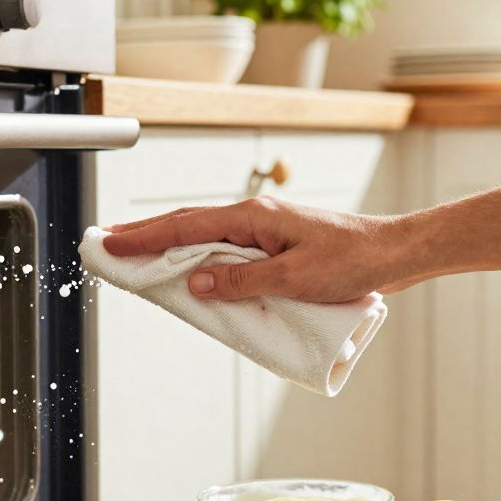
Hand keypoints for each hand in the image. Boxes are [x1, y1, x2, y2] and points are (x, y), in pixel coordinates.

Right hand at [102, 196, 408, 301]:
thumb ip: (243, 282)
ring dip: (170, 245)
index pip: (186, 226)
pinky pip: (225, 250)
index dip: (145, 237)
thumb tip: (198, 283)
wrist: (393, 254)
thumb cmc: (353, 260)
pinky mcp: (274, 245)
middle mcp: (254, 218)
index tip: (111, 244)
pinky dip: (199, 256)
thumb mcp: (294, 277)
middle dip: (146, 236)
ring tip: (137, 256)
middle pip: (187, 224)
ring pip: (204, 236)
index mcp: (253, 217)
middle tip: (108, 246)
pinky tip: (189, 269)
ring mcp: (263, 230)